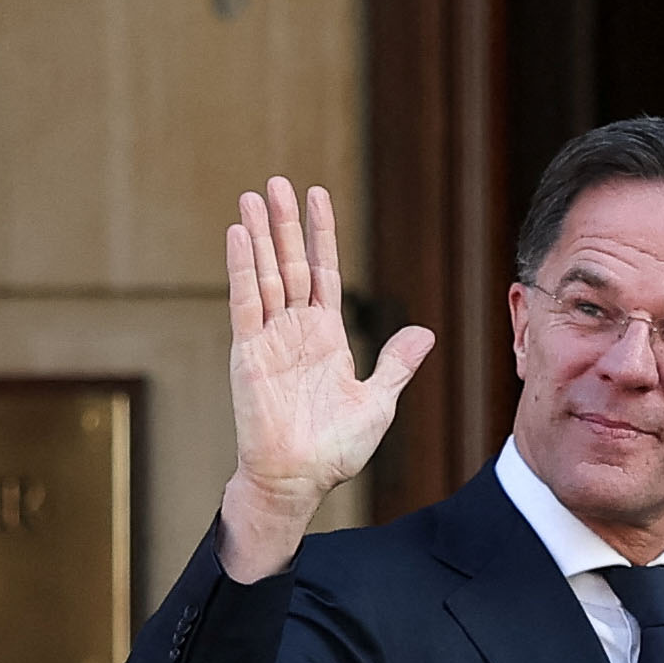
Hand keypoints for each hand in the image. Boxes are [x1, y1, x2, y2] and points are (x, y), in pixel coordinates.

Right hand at [217, 177, 434, 581]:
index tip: (318, 196)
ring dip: (259, 235)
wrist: (298, 480)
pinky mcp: (248, 352)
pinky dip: (241, 267)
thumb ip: (395, 364)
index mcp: (326, 338)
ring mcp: (269, 338)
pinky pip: (244, 302)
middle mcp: (295, 331)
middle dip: (285, 223)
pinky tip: (239, 234)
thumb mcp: (377, 402)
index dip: (321, 236)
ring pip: (265, 274)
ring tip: (253, 196)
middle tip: (277, 182)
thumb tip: (424, 333)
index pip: (323, 273)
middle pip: (289, 264)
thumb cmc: (334, 450)